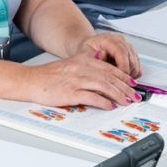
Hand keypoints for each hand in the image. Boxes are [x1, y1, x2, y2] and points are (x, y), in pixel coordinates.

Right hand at [22, 52, 138, 110]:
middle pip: (110, 77)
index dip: (124, 77)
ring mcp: (76, 80)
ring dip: (119, 95)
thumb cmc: (49, 76)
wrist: (31, 80)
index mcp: (83, 60)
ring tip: (127, 102)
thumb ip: (86, 63)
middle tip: (135, 96)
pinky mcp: (70, 92)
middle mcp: (82, 68)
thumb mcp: (70, 64)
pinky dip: (104, 102)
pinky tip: (111, 106)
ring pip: (104, 86)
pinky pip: (92, 97)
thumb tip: (102, 62)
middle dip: (125, 88)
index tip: (133, 84)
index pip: (109, 68)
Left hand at [75, 31, 141, 79]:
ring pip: (136, 65)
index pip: (122, 53)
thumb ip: (96, 61)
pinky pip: (138, 67)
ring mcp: (127, 46)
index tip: (118, 81)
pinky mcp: (132, 54)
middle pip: (131, 60)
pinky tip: (121, 78)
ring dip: (129, 76)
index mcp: (108, 39)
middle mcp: (120, 41)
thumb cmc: (86, 52)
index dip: (122, 68)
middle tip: (117, 85)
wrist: (89, 48)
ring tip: (117, 81)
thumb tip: (104, 63)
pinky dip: (132, 75)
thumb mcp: (85, 56)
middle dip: (126, 75)